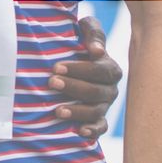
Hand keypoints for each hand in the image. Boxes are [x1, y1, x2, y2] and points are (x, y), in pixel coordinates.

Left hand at [49, 17, 120, 138]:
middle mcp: (110, 89)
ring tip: (57, 110)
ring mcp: (104, 105)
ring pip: (95, 112)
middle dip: (73, 87)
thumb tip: (97, 50)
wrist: (71, 64)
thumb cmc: (78, 44)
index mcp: (109, 69)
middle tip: (51, 82)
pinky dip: (91, 131)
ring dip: (77, 111)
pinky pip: (99, 128)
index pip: (99, 70)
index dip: (79, 69)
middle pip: (95, 92)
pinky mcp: (98, 120)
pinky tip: (78, 131)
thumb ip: (92, 32)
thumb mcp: (86, 31)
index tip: (56, 67)